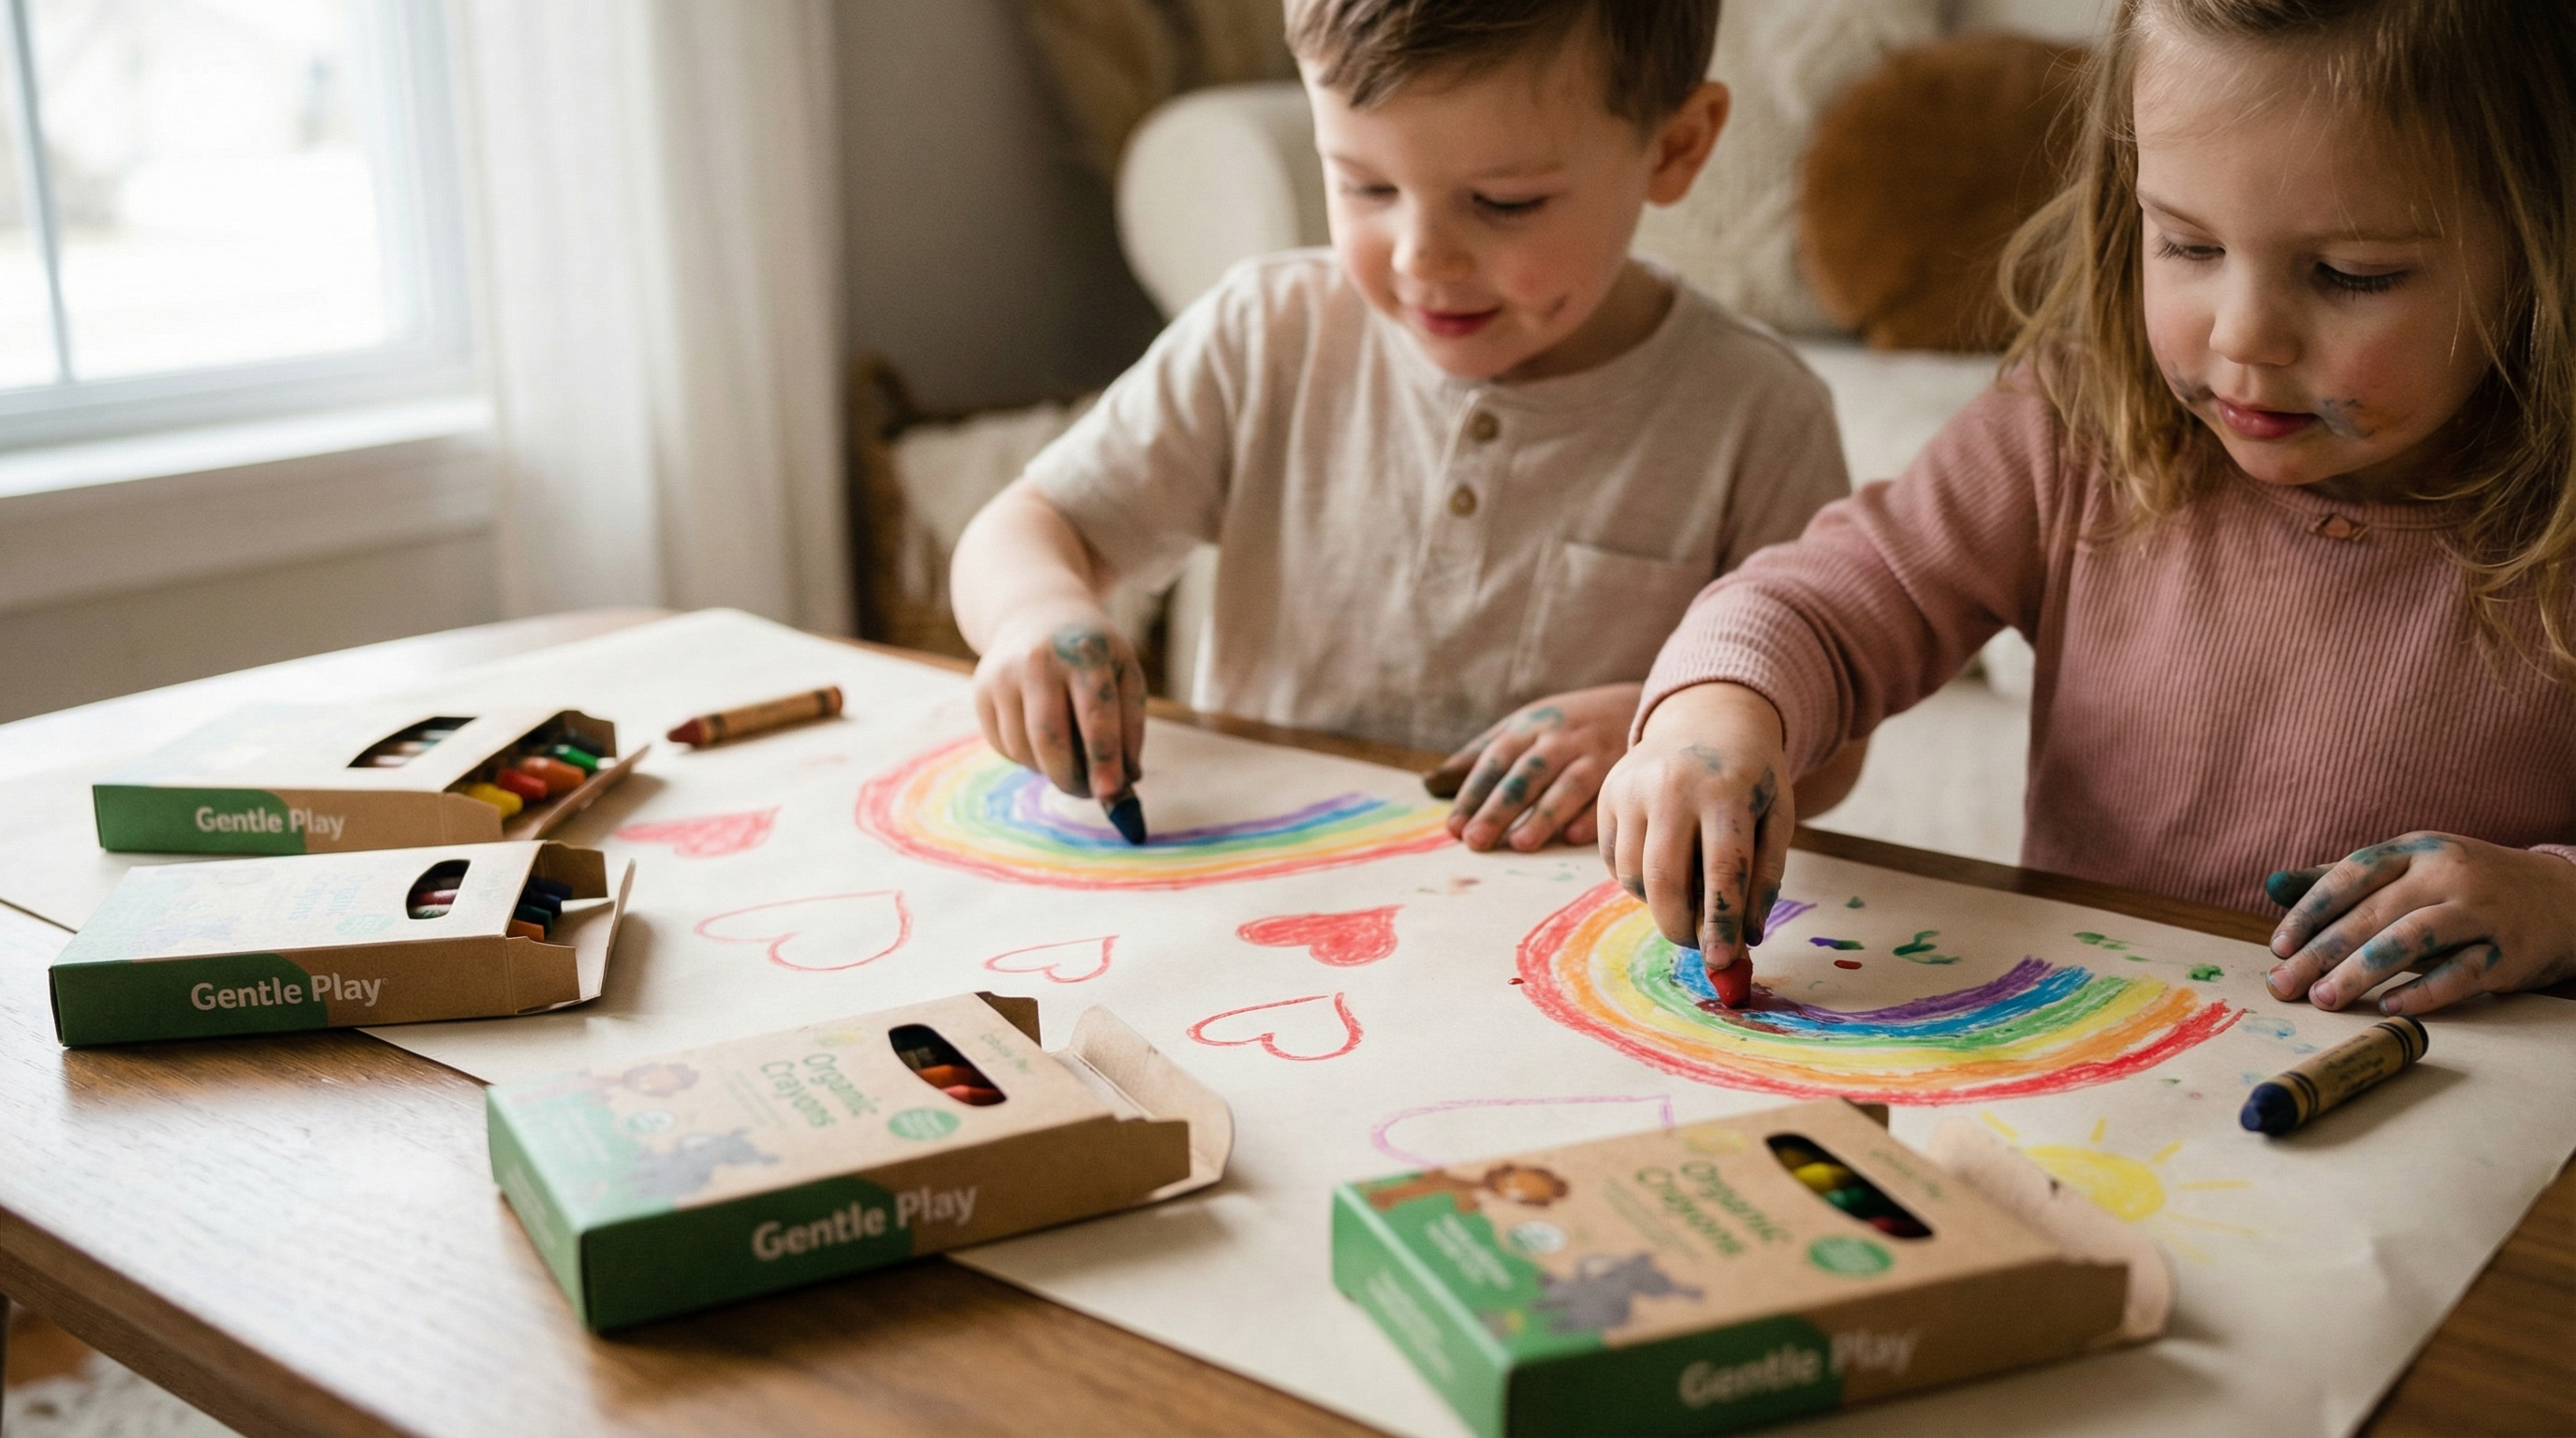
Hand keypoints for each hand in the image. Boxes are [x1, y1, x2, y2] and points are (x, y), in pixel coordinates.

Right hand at [970, 605, 1147, 801]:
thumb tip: (1127, 781)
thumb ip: (1131, 727)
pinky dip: (1027, 758)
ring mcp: (1004, 675)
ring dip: (1049, 770)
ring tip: (1070, 761)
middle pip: (1050, 739)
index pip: (1095, 716)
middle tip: (1089, 792)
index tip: (1109, 793)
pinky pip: (1004, 746)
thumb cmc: (1091, 652)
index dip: (1103, 759)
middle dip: (1070, 778)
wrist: (1036, 611)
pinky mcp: (981, 690)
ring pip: (1024, 749)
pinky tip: (1041, 740)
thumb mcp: (1125, 673)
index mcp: (1085, 654)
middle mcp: (1039, 661)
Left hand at [1424, 684, 1638, 851]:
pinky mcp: (1624, 772)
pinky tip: (1573, 837)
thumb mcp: (1522, 726)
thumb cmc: (1566, 725)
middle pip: (1525, 775)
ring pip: (1566, 786)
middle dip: (1499, 808)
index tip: (1453, 827)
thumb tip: (1430, 782)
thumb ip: (1479, 753)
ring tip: (1521, 844)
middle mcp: (1559, 740)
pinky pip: (1607, 796)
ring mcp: (1594, 755)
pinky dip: (1592, 816)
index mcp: (1528, 727)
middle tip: (1475, 841)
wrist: (1641, 705)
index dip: (1473, 794)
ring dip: (1543, 815)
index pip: (1494, 761)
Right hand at [1593, 682, 1791, 972]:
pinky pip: (1613, 859)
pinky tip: (1662, 865)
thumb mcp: (1776, 817)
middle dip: (1679, 927)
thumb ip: (1764, 877)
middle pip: (1664, 879)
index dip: (1721, 923)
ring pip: (1632, 875)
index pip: (1721, 870)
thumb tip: (1746, 938)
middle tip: (1698, 945)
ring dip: (1657, 904)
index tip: (1722, 960)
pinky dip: (1636, 879)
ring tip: (1685, 896)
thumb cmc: (1750, 775)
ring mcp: (1632, 787)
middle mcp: (1672, 786)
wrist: (1708, 716)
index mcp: (1725, 790)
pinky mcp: (1607, 792)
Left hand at [2264, 833, 2575, 1015]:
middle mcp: (2449, 874)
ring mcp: (2482, 911)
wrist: (2568, 899)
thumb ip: (2344, 879)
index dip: (2311, 908)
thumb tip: (2273, 884)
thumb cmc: (2469, 886)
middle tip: (2285, 985)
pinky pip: (2461, 973)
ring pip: (2412, 939)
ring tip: (2324, 1000)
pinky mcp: (2510, 951)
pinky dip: (2423, 992)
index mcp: (2417, 850)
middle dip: (2322, 952)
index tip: (2278, 945)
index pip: (2353, 872)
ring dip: (2362, 972)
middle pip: (2374, 913)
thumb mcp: (2412, 868)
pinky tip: (2389, 1008)